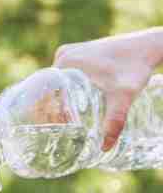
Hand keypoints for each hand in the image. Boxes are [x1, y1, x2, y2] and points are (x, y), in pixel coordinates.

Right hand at [54, 29, 162, 150]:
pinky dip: (66, 88)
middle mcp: (63, 55)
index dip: (44, 111)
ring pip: (56, 81)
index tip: (53, 126)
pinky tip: (73, 101)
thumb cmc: (135, 66)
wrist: (148, 45)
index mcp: (65, 62)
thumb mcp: (124, 95)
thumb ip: (115, 120)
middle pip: (48, 86)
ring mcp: (71, 52)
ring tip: (65, 118)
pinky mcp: (79, 53)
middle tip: (60, 126)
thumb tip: (105, 147)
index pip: (43, 91)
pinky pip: (65, 74)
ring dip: (58, 98)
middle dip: (51, 107)